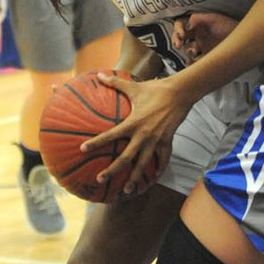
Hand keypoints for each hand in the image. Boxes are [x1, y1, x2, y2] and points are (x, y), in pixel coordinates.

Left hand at [82, 71, 189, 191]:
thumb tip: (99, 74)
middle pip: (126, 157)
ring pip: (144, 164)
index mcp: (133, 122)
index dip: (96, 142)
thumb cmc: (155, 89)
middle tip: (100, 179)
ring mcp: (157, 140)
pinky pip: (163, 160)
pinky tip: (153, 180)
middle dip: (113, 170)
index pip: (111, 135)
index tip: (83, 149)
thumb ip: (115, 82)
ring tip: (126, 190)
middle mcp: (144, 135)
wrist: (180, 93)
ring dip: (135, 178)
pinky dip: (158, 170)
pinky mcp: (168, 142)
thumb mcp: (134, 86)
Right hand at [172, 11, 237, 61]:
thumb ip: (198, 19)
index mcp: (197, 25)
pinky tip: (193, 63)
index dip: (177, 29)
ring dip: (187, 51)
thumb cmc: (228, 25)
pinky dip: (192, 64)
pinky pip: (195, 62)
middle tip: (179, 44)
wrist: (243, 37)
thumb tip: (188, 23)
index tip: (181, 34)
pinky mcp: (207, 57)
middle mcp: (197, 36)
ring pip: (187, 51)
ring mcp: (201, 47)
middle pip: (180, 39)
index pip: (180, 24)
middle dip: (176, 41)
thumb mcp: (212, 18)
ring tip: (193, 51)